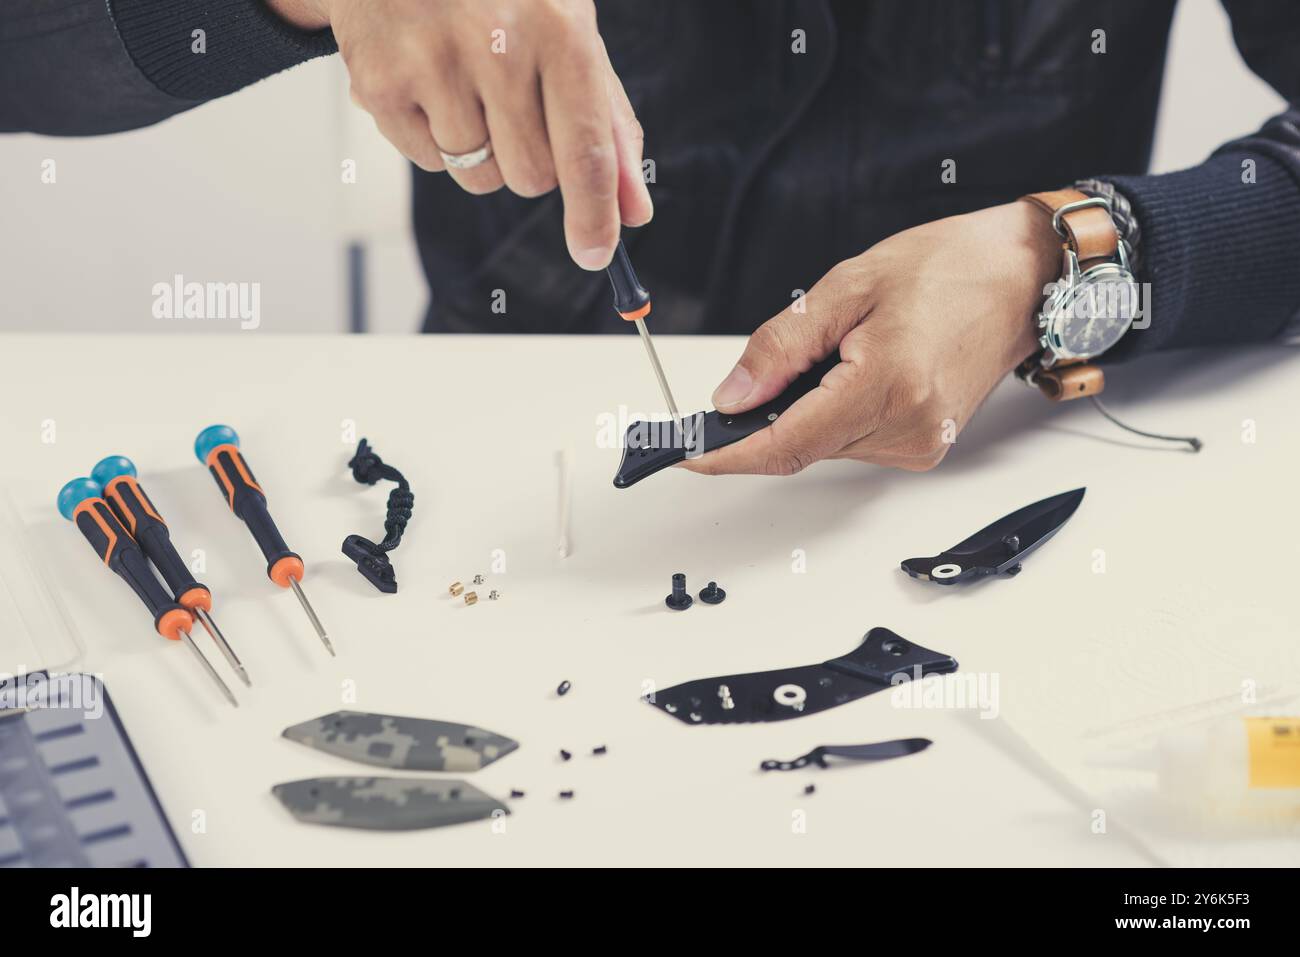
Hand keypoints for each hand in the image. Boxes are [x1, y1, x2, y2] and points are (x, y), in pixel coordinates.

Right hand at [271, 0, 651, 268]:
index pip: (585, 150)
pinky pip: (428, 162)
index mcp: (559, 29)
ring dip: (481, 152)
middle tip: (514, 105)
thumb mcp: (568, 35)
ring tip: (467, 84)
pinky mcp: (380, 83)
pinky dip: (435, 137)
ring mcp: (432, 63)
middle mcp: (496, 44)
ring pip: (478, 176)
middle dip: (530, 162)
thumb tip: (633, 211)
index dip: (594, 214)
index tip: (595, 255)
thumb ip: (607, 125)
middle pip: (529, 177)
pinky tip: (429, 80)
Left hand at [681, 202, 1060, 475]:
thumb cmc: (948, 269)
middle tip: (758, 372)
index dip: (726, 454)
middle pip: (800, 447)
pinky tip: (855, 369)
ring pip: (824, 446)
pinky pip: (852, 440)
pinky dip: (833, 412)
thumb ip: (780, 347)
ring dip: (804, 409)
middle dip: (765, 417)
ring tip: (837, 350)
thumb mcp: (847, 286)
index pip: (785, 445)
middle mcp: (909, 429)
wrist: (1020, 278)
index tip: (684, 454)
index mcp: (889, 386)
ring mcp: (921, 444)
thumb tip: (732, 395)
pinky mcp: (925, 446)